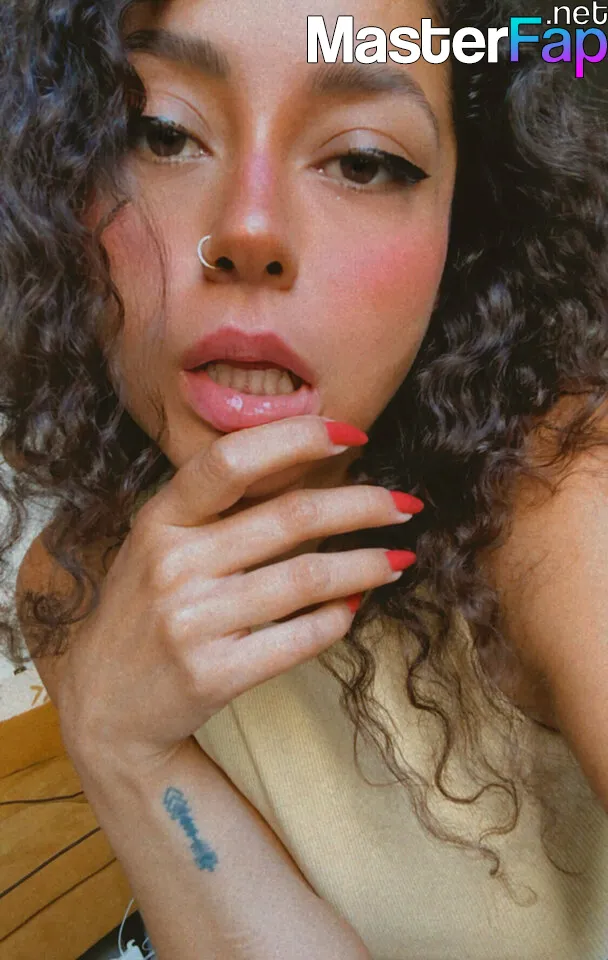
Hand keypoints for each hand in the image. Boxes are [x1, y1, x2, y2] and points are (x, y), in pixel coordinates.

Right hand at [54, 416, 419, 772]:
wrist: (106, 707)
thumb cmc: (144, 613)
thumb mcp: (157, 546)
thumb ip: (214, 510)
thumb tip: (308, 470)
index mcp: (160, 520)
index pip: (232, 461)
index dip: (298, 439)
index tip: (353, 434)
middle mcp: (173, 563)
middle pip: (291, 516)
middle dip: (364, 505)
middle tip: (405, 505)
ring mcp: (192, 622)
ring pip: (308, 578)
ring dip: (367, 565)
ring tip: (398, 559)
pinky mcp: (214, 674)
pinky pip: (301, 638)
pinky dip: (338, 619)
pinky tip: (354, 607)